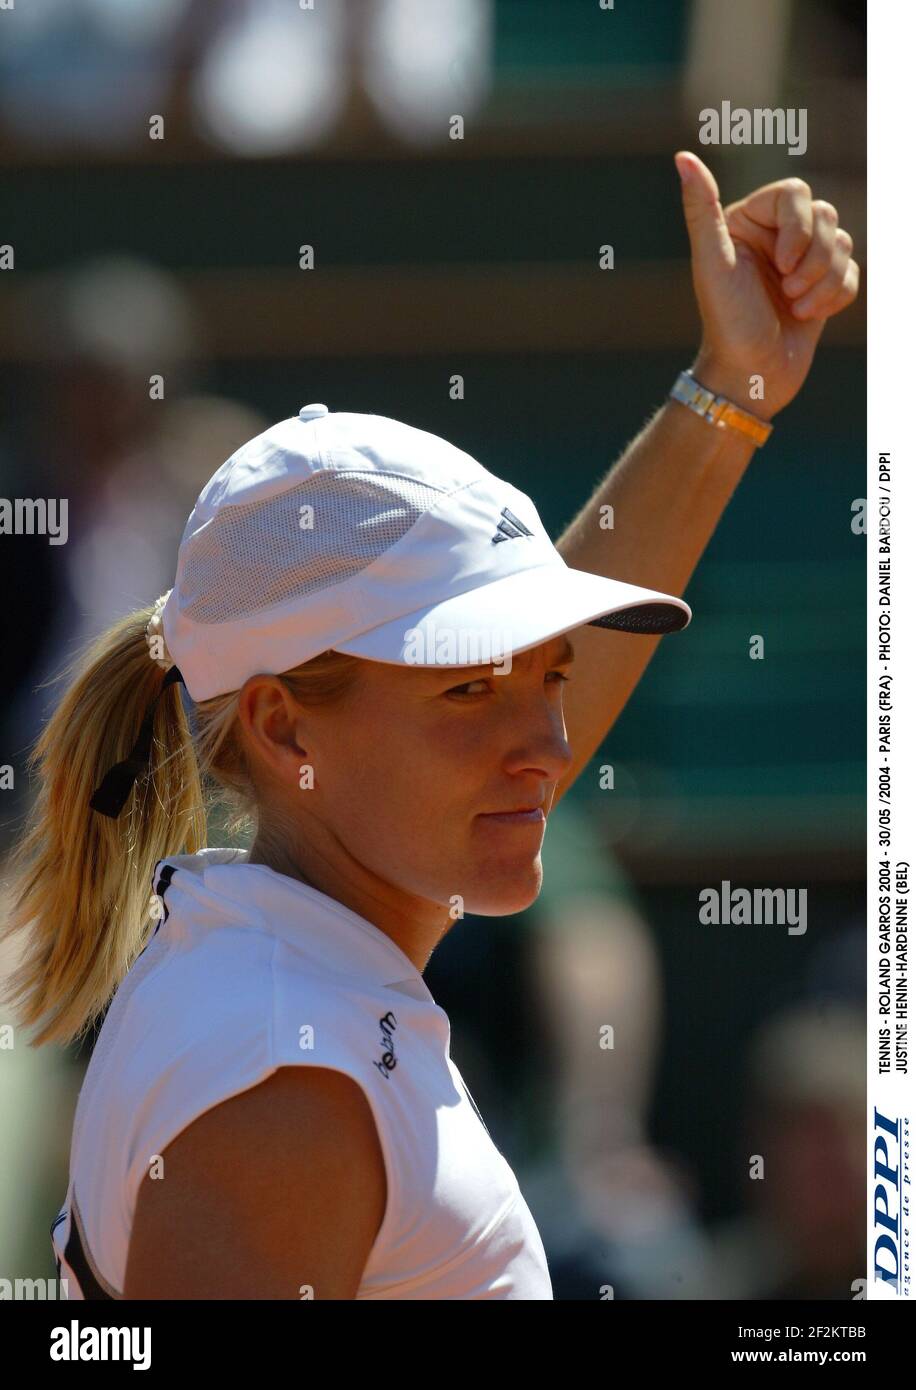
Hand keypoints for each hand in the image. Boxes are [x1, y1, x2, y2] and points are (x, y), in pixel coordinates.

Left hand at [674, 150, 859, 421]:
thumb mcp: (713, 263)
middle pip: (824, 214)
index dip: (799, 228)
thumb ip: (701, 209)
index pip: (796, 192)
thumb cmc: (727, 322)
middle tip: (786, 291)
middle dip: (813, 258)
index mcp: (746, 221)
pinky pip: (853, 272)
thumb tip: (683, 158)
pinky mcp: (822, 286)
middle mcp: (774, 236)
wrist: (749, 377)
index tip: (781, 265)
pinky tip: (807, 316)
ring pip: (842, 242)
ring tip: (794, 308)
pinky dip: (835, 297)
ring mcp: (800, 261)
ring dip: (823, 281)